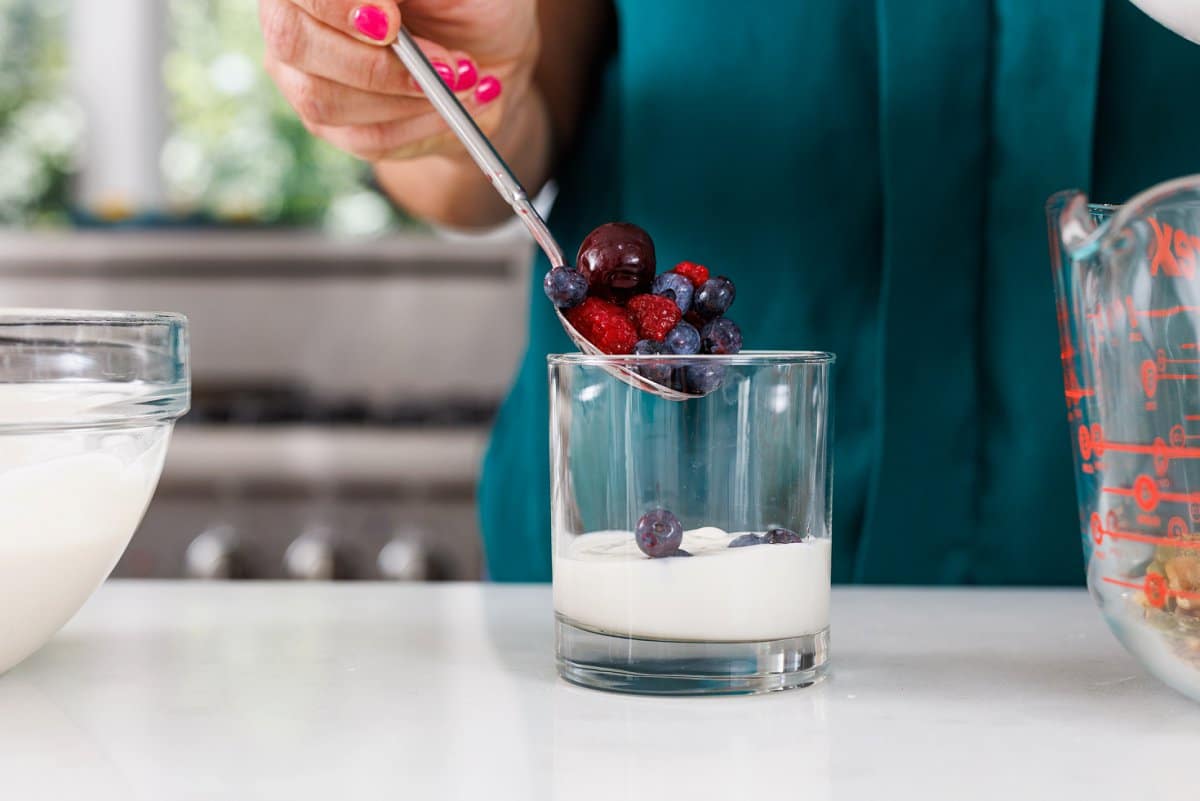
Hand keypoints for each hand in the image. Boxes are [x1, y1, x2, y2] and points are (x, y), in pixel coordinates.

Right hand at [260, 0, 539, 161]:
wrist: (487, 56)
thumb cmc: (466, 6)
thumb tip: (382, 12)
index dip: (337, 6)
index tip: (392, 24)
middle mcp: (293, 19)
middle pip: (294, 43)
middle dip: (377, 64)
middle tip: (444, 68)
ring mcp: (302, 76)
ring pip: (327, 99)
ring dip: (406, 99)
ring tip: (462, 82)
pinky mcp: (329, 124)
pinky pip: (363, 136)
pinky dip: (418, 125)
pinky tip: (452, 108)